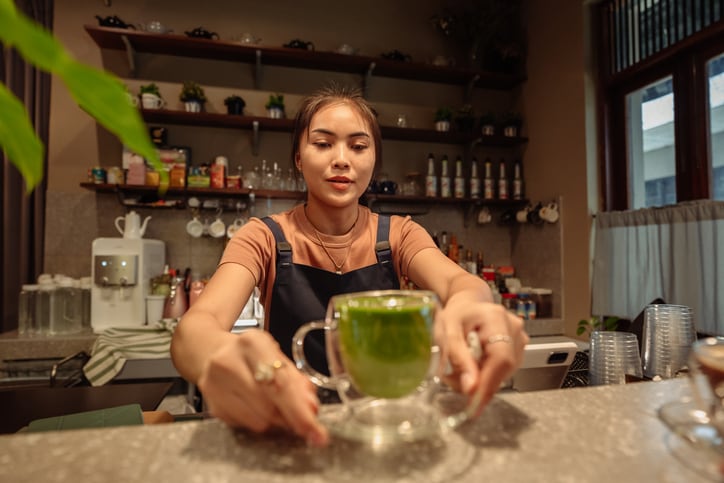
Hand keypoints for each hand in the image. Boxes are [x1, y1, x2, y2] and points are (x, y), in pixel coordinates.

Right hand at [196, 329, 328, 445]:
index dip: (299, 410)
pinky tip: (256, 407)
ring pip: (258, 421)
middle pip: (269, 406)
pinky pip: (245, 426)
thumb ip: (297, 381)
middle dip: (291, 418)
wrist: (212, 352)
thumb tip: (310, 408)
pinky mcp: (212, 405)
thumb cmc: (251, 354)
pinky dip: (258, 422)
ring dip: (274, 421)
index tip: (314, 429)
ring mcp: (215, 385)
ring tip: (274, 405)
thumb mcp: (276, 356)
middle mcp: (229, 362)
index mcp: (252, 343)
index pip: (280, 383)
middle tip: (303, 421)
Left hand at [441, 302, 527, 416]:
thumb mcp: (447, 332)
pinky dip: (487, 372)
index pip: (501, 358)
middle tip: (456, 380)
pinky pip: (504, 370)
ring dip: (482, 378)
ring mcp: (519, 338)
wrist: (468, 305)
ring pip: (504, 373)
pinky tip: (475, 362)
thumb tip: (470, 387)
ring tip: (462, 365)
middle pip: (504, 369)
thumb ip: (458, 358)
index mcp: (496, 318)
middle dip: (480, 382)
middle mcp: (514, 328)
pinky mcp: (518, 348)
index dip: (489, 383)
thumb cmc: (457, 314)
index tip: (474, 402)